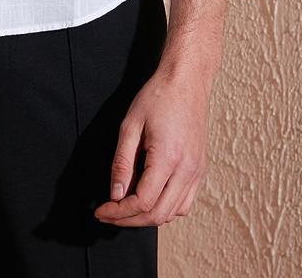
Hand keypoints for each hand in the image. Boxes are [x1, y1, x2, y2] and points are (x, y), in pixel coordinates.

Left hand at [93, 65, 210, 226]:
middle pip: (158, 214)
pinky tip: (149, 198)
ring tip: (125, 208)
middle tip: (108, 214)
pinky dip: (166, 208)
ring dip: (147, 217)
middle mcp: (187, 169)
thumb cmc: (157, 97)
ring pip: (173, 213)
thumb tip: (115, 194)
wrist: (186, 81)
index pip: (142, 201)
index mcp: (168, 157)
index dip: (118, 212)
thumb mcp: (130, 125)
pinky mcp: (200, 169)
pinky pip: (185, 202)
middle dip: (129, 220)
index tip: (101, 211)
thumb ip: (121, 162)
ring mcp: (197, 171)